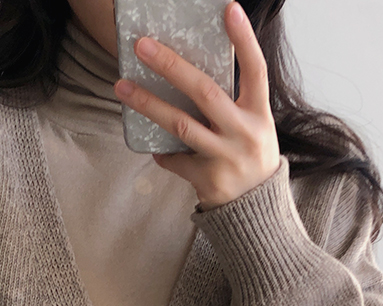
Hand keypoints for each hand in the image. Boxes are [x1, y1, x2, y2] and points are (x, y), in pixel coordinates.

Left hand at [113, 1, 280, 210]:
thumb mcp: (253, 125)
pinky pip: (175, 159)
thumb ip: (232, 101)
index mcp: (259, 113)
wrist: (256, 208)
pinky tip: (153, 147)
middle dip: (171, 66)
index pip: (255, 68)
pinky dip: (162, 153)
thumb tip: (188, 71)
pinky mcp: (208, 179)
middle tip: (142, 46)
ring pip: (181, 125)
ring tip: (122, 87)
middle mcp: (245, 132)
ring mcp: (226, 157)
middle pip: (205, 92)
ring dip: (148, 104)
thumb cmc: (249, 156)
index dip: (244, 39)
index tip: (229, 9)